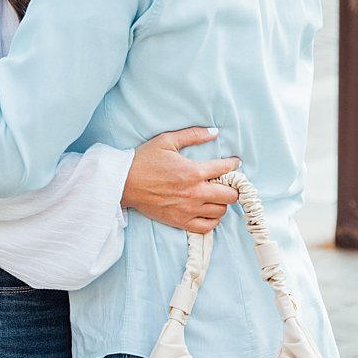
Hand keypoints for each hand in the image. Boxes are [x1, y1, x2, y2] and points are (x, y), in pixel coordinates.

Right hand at [121, 127, 240, 233]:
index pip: (226, 169)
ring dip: (221, 202)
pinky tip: (207, 210)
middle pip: (230, 195)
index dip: (233, 164)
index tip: (233, 163)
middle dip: (231, 187)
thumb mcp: (166, 141)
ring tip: (215, 196)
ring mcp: (189, 209)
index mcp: (193, 171)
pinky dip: (212, 219)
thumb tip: (214, 132)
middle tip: (225, 182)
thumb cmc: (143, 160)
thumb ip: (192, 135)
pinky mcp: (181, 221)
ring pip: (221, 211)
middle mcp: (195, 192)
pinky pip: (208, 226)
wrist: (123, 183)